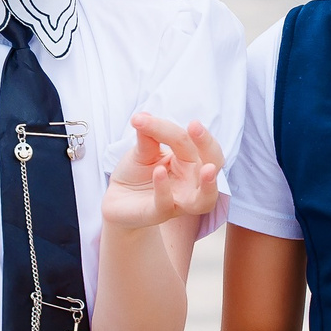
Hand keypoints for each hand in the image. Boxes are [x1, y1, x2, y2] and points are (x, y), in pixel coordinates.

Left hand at [101, 114, 223, 233]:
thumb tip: (143, 116)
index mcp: (190, 160)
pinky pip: (168, 204)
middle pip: (213, 162)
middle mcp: (192, 181)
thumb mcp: (143, 150)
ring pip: (205, 199)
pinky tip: (158, 172)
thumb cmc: (137, 172)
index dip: (169, 128)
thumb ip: (147, 136)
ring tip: (208, 169)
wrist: (117, 198)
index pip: (191, 141)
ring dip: (209, 184)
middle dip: (208, 144)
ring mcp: (180, 200)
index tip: (141, 119)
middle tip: (195, 126)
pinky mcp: (161, 213)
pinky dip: (164, 189)